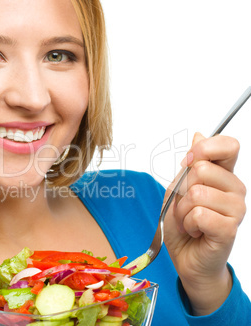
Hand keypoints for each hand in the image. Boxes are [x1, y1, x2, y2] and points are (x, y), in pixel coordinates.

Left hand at [164, 132, 245, 315]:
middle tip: (185, 206)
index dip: (204, 148)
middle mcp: (235, 189)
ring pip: (196, 192)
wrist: (186, 255)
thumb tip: (198, 134)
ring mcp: (236, 209)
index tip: (188, 162)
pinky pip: (198, 214)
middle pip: (201, 169)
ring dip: (182, 210)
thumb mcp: (178, 189)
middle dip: (181, 190)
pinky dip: (187, 223)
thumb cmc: (183, 222)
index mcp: (223, 175)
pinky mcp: (229, 228)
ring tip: (190, 220)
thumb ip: (189, 165)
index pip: (228, 145)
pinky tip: (195, 231)